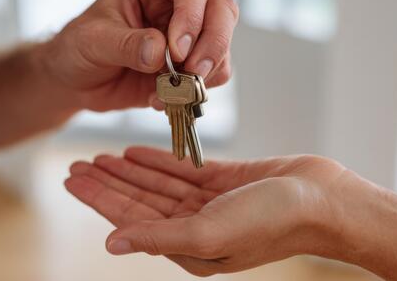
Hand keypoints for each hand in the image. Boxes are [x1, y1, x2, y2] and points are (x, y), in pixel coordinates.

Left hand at [37, 0, 237, 111]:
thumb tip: (159, 52)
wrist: (77, 82)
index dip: (192, 15)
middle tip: (193, 72)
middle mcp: (177, 3)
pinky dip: (195, 92)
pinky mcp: (190, 65)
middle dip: (213, 43)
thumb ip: (125, 44)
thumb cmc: (78, 49)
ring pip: (222, 44)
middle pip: (221, 10)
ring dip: (206, 71)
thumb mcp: (92, 41)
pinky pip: (212, 75)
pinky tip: (162, 99)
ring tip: (171, 90)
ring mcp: (188, 35)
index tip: (176, 50)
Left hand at [65, 146, 348, 275]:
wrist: (323, 201)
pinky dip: (157, 161)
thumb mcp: (208, 232)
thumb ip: (158, 236)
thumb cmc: (272, 222)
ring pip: (156, 184)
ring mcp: (209, 203)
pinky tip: (135, 151)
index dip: (100, 199)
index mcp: (188, 246)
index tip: (73, 180)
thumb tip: (111, 243)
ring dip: (127, 170)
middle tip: (75, 164)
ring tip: (98, 155)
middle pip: (139, 200)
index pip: (131, 220)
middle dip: (107, 182)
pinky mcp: (224, 182)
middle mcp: (194, 226)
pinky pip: (181, 170)